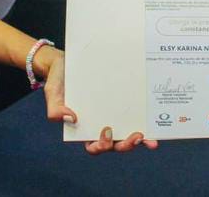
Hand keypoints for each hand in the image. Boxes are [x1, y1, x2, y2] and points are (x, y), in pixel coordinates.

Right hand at [35, 46, 158, 153]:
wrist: (66, 62)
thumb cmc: (59, 79)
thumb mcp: (53, 92)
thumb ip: (55, 108)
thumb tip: (71, 119)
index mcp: (84, 128)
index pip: (93, 145)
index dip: (101, 146)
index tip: (107, 132)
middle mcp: (100, 124)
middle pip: (114, 144)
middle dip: (125, 145)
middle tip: (136, 137)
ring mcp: (113, 115)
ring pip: (127, 134)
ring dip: (139, 141)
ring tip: (149, 139)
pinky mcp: (122, 103)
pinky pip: (134, 115)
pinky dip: (144, 122)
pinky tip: (155, 121)